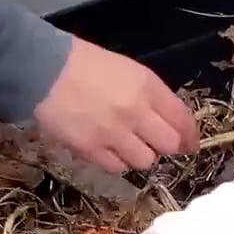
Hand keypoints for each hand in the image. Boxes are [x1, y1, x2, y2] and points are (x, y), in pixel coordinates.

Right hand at [34, 37, 200, 171]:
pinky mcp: (92, 150)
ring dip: (140, 154)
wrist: (43, 71)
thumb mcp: (128, 70)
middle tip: (154, 142)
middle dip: (165, 145)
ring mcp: (114, 133)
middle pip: (169, 144)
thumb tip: (170, 121)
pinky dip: (117, 162)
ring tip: (126, 144)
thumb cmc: (85, 65)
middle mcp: (136, 111)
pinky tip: (108, 149)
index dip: (190, 135)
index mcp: (148, 86)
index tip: (190, 143)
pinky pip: (117, 168)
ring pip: (145, 160)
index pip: (182, 119)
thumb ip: (151, 96)